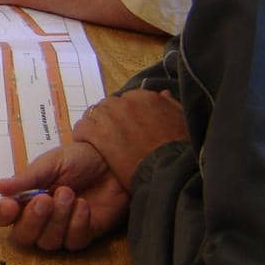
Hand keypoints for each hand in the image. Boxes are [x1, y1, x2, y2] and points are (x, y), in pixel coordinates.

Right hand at [0, 142, 130, 250]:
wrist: (112, 163)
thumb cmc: (77, 159)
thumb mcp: (50, 163)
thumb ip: (26, 179)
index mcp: (25, 198)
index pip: (4, 216)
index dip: (3, 215)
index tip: (9, 205)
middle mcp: (39, 218)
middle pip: (23, 236)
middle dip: (33, 220)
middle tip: (45, 199)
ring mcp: (60, 229)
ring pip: (48, 242)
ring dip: (58, 219)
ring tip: (70, 194)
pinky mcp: (82, 236)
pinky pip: (72, 242)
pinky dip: (77, 224)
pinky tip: (84, 205)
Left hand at [73, 90, 187, 190]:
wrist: (171, 171)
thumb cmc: (180, 150)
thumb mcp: (182, 122)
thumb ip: (170, 105)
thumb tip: (162, 93)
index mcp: (146, 97)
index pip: (124, 100)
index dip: (122, 114)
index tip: (125, 127)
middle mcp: (126, 102)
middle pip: (107, 106)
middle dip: (108, 120)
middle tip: (112, 137)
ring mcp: (110, 116)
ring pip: (93, 116)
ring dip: (95, 127)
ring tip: (99, 142)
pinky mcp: (98, 133)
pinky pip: (82, 128)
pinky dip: (83, 136)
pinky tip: (89, 145)